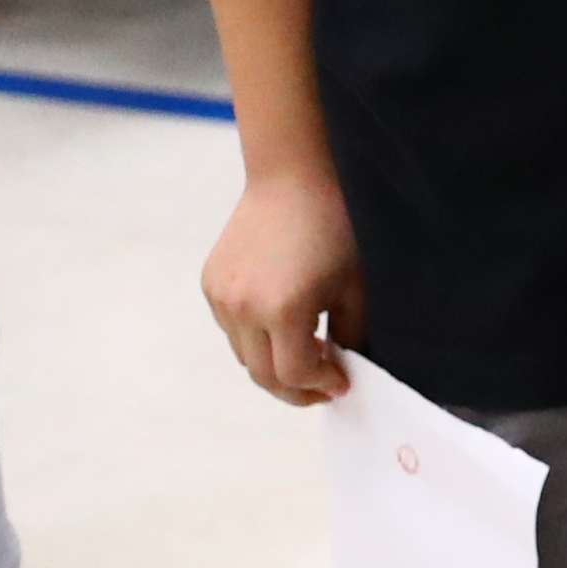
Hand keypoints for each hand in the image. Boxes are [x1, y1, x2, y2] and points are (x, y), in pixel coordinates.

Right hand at [204, 172, 362, 403]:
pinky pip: (232, 329)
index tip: (342, 385)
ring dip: (274, 364)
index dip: (320, 386)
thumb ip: (350, 334)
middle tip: (322, 386)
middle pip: (263, 374)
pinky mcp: (210, 285)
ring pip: (244, 355)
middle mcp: (243, 308)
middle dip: (295, 389)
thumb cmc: (336, 227)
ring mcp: (221, 297)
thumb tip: (343, 368)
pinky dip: (256, 339)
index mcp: (283, 309)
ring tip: (307, 356)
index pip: (294, 374)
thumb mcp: (355, 285)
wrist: (293, 178)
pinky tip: (284, 327)